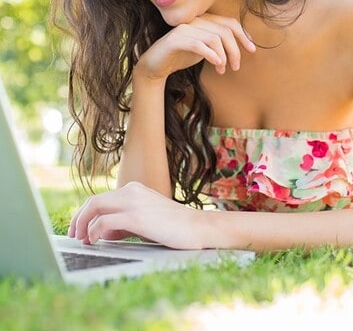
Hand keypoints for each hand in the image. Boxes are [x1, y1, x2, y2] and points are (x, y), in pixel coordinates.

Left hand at [68, 182, 207, 248]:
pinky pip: (105, 221)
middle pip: (93, 201)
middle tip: (74, 236)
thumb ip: (124, 224)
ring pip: (95, 207)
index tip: (80, 230)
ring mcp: (134, 202)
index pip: (100, 199)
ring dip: (83, 224)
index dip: (85, 214)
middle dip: (78, 218)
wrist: (199, 228)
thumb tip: (102, 233)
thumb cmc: (174, 227)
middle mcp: (131, 191)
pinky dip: (94, 231)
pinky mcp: (137, 217)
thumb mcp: (145, 222)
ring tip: (82, 240)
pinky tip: (95, 241)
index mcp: (133, 190)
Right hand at [136, 13, 255, 79]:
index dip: (243, 35)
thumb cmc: (181, 57)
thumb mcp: (204, 49)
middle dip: (235, 50)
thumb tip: (240, 47)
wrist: (155, 66)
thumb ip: (218, 44)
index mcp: (203, 20)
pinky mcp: (175, 40)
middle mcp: (195, 21)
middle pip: (225, 31)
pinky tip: (217, 64)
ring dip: (223, 56)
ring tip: (222, 69)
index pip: (229, 23)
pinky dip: (211, 55)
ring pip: (214, 39)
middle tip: (236, 67)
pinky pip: (199, 45)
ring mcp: (184, 29)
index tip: (252, 50)